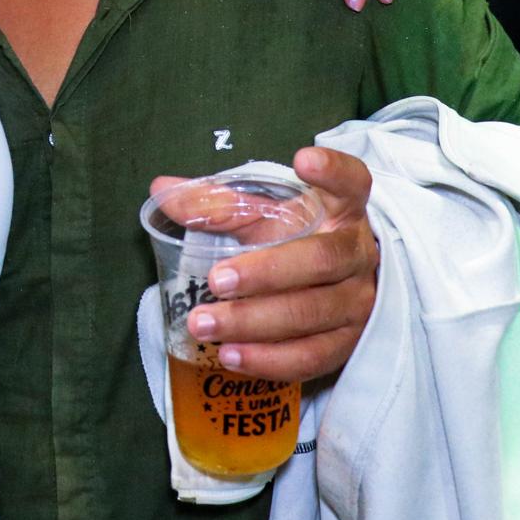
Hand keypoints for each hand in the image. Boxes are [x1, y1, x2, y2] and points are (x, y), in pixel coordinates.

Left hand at [151, 147, 379, 382]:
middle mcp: (356, 253)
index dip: (333, 171)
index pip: (351, 182)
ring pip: (312, 314)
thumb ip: (217, 204)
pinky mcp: (348, 344)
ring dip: (254, 322)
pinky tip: (229, 355)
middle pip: (322, 260)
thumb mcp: (263, 216)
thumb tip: (161, 189)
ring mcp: (358, 302)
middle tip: (216, 280)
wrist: (336, 289)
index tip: (304, 160)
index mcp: (341, 210)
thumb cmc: (294, 241)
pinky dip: (268, 359)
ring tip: (204, 324)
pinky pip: (311, 356)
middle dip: (266, 272)